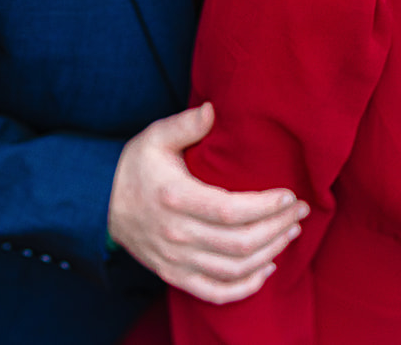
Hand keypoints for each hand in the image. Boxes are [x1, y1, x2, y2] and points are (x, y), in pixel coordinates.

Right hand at [108, 102, 308, 303]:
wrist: (100, 203)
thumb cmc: (135, 167)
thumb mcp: (155, 138)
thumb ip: (186, 124)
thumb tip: (213, 109)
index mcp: (176, 198)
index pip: (231, 211)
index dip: (266, 207)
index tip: (290, 196)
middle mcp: (177, 234)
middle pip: (240, 243)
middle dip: (278, 228)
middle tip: (300, 213)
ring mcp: (175, 259)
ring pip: (233, 268)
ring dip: (269, 253)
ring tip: (290, 234)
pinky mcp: (174, 274)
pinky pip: (215, 291)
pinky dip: (245, 287)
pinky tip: (266, 269)